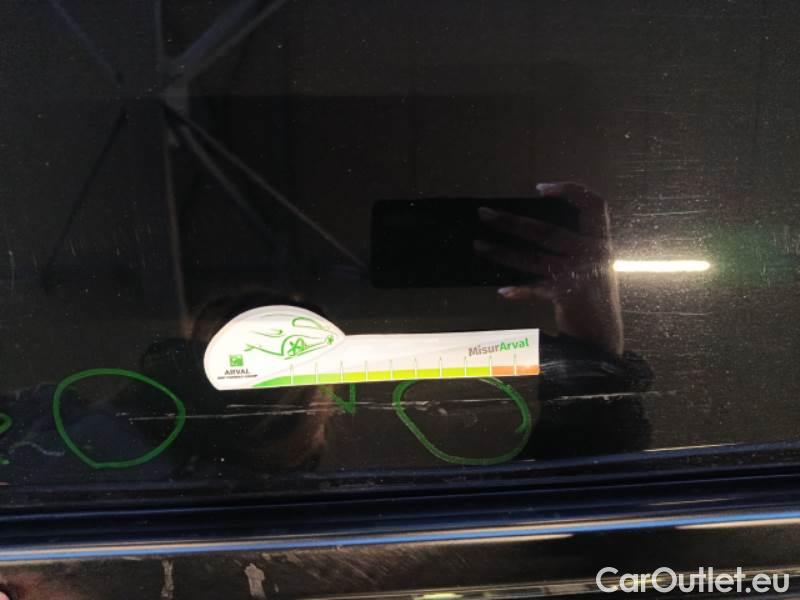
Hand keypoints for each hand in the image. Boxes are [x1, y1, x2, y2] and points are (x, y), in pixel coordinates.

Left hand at [474, 182, 622, 354]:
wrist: (603, 337)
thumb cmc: (592, 297)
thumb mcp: (592, 266)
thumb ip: (574, 247)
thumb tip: (529, 230)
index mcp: (601, 241)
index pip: (594, 204)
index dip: (569, 190)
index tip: (539, 188)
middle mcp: (593, 253)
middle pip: (546, 230)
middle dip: (511, 221)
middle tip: (484, 214)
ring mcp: (580, 273)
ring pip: (534, 257)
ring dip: (503, 252)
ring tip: (479, 246)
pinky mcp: (567, 294)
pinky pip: (536, 288)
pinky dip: (519, 290)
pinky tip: (503, 291)